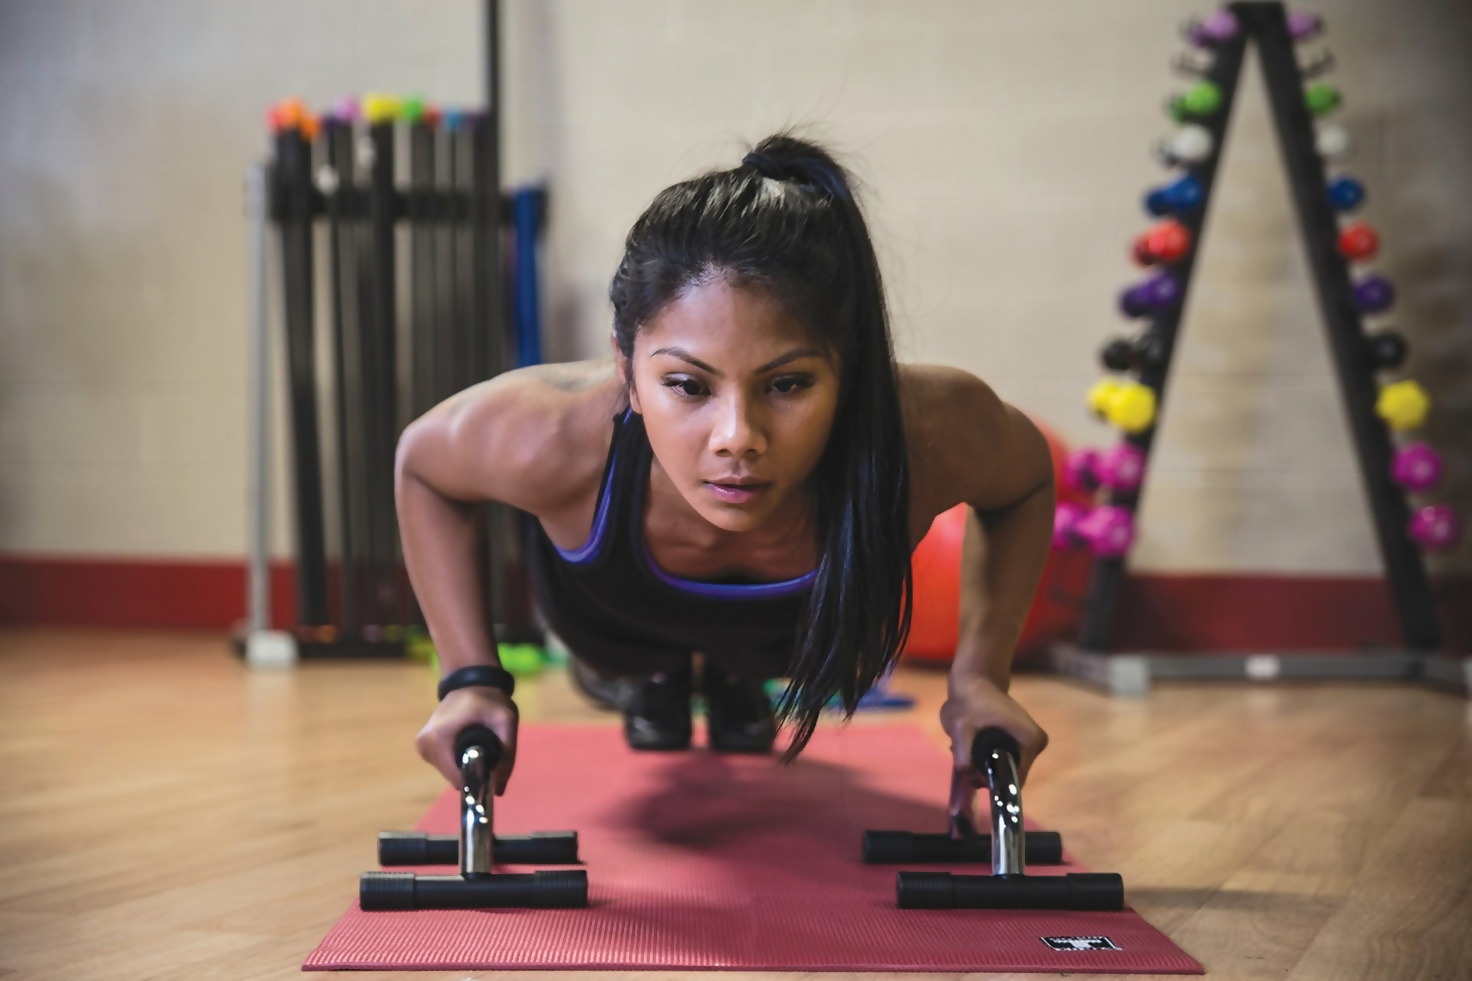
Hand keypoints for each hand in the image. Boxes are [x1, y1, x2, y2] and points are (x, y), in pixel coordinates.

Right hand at [415, 686, 518, 794]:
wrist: (470, 681)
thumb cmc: (487, 699)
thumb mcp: (505, 721)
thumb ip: (507, 753)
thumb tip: (498, 789)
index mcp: (437, 739)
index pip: (457, 778)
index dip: (477, 779)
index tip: (492, 772)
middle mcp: (424, 745)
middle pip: (453, 776)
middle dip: (473, 771)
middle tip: (490, 755)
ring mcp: (422, 745)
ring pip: (449, 771)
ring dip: (465, 765)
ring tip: (480, 746)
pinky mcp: (423, 745)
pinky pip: (444, 763)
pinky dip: (458, 759)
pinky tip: (469, 745)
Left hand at [939, 676, 1047, 819]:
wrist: (975, 678)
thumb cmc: (969, 700)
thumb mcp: (960, 727)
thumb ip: (963, 754)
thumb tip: (970, 776)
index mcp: (1031, 741)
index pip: (1013, 779)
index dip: (990, 781)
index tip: (970, 772)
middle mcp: (1037, 743)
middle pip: (1009, 774)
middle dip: (984, 771)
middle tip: (964, 757)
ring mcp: (1031, 741)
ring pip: (1005, 766)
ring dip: (983, 764)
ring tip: (966, 747)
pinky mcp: (1022, 738)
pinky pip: (1005, 757)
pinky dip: (987, 756)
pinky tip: (971, 743)